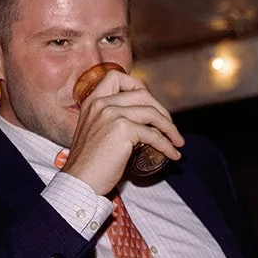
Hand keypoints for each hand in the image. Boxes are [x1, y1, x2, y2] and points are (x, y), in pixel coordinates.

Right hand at [60, 68, 183, 195]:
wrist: (80, 181)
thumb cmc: (90, 162)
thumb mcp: (95, 130)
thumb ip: (110, 118)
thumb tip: (140, 119)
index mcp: (92, 101)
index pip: (116, 76)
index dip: (138, 86)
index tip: (151, 103)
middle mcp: (101, 104)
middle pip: (143, 94)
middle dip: (162, 111)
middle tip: (169, 127)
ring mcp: (112, 115)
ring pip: (153, 113)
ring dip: (170, 128)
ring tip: (177, 141)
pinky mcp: (123, 130)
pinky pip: (155, 135)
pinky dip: (168, 145)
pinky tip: (172, 154)